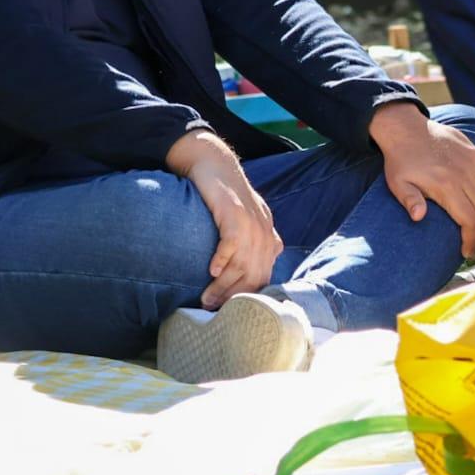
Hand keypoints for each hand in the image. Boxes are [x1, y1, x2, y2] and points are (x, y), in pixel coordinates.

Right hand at [167, 130, 279, 308]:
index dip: (248, 295)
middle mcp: (264, 231)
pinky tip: (211, 269)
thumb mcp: (242, 222)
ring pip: (243, 263)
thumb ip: (249, 244)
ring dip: (224, 284)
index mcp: (268, 236)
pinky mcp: (235, 212)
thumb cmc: (223, 196)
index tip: (230, 310)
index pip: (264, 274)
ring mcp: (252, 222)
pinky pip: (232, 242)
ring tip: (206, 298)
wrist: (213, 163)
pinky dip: (223, 258)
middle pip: (255, 273)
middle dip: (234, 295)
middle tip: (213, 309)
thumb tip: (248, 272)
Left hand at [370, 102, 474, 256]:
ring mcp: (473, 163)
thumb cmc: (401, 160)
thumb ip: (410, 200)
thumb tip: (418, 217)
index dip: (471, 239)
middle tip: (474, 242)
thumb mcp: (398, 183)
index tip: (466, 251)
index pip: (470, 220)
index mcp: (446, 185)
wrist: (407, 129)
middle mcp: (465, 175)